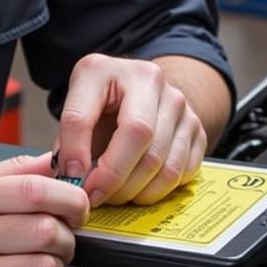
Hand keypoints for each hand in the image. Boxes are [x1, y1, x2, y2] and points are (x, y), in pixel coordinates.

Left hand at [55, 53, 207, 206]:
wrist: (142, 88)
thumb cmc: (104, 100)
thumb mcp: (77, 106)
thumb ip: (70, 138)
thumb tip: (71, 179)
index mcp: (104, 69)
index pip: (85, 116)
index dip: (76, 153)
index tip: (71, 177)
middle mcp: (149, 79)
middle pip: (137, 137)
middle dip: (112, 178)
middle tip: (95, 196)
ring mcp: (178, 104)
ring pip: (162, 162)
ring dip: (134, 191)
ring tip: (115, 195)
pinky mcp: (197, 128)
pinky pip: (181, 172)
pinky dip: (157, 190)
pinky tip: (138, 189)